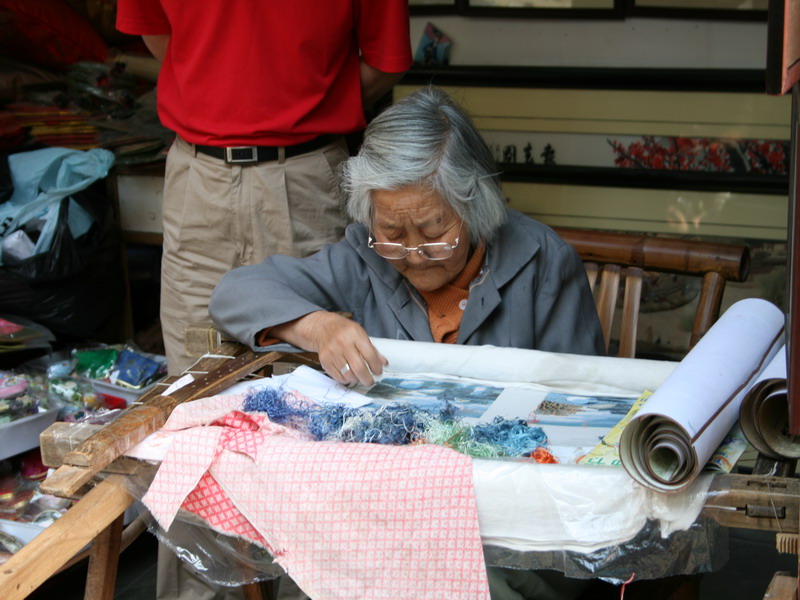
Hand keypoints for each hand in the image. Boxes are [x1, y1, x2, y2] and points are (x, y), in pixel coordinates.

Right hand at [271, 311, 387, 386]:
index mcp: (355, 335)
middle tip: (370, 381)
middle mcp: (343, 343)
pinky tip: (348, 376)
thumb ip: (372, 349)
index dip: (376, 367)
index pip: (370, 355)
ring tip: (359, 378)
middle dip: (367, 379)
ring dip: (356, 380)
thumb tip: (383, 363)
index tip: (378, 372)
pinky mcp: (325, 360)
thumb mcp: (360, 334)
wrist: (322, 328)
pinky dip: (345, 380)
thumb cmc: (344, 331)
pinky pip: (337, 377)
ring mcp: (332, 352)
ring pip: (348, 375)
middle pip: (359, 368)